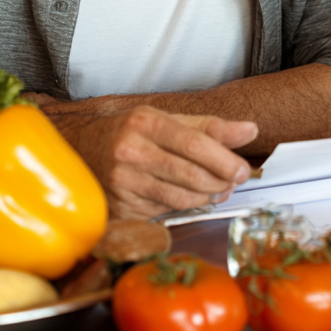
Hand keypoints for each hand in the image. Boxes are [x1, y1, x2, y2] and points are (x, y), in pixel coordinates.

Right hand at [56, 105, 258, 218]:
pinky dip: (183, 205)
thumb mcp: (167, 119)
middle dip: (220, 181)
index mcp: (145, 123)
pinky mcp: (119, 208)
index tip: (242, 169)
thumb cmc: (130, 133)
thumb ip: (209, 127)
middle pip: (190, 173)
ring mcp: (122, 183)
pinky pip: (163, 211)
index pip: (194, 143)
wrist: (80, 150)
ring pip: (179, 197)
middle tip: (234, 182)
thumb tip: (250, 130)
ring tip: (218, 190)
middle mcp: (130, 151)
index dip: (224, 159)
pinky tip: (189, 197)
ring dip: (206, 197)